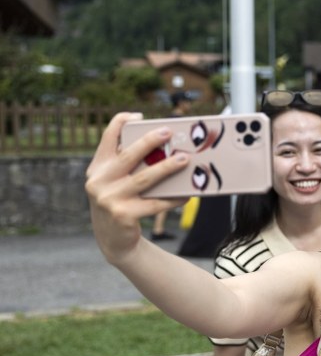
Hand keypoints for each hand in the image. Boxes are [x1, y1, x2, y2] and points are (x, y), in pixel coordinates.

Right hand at [85, 112, 187, 261]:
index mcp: (98, 167)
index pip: (106, 137)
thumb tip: (162, 148)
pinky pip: (155, 204)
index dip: (121, 122)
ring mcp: (109, 198)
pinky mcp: (123, 214)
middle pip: (128, 155)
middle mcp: (99, 180)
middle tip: (168, 132)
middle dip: (150, 141)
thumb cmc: (120, 202)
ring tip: (185, 159)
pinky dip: (173, 198)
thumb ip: (127, 164)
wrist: (112, 239)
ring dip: (167, 168)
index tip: (139, 116)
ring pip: (145, 178)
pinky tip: (188, 194)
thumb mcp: (114, 181)